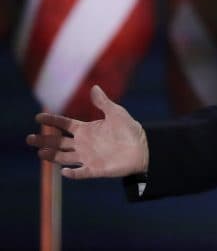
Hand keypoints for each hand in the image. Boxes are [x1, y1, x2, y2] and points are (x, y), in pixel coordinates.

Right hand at [26, 85, 148, 179]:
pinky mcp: (95, 169)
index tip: (38, 117)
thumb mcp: (116, 113)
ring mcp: (87, 157)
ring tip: (40, 152)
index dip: (52, 120)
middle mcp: (83, 144)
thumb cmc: (130, 130)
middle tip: (29, 138)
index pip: (64, 124)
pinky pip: (81, 172)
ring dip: (52, 156)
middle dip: (44, 140)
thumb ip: (103, 102)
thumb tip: (94, 87)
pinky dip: (72, 173)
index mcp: (86, 129)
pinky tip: (64, 171)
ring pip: (64, 157)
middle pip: (58, 142)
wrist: (143, 148)